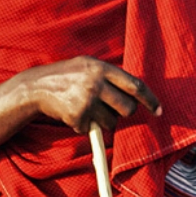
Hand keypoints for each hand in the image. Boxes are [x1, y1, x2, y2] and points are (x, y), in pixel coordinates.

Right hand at [19, 57, 160, 136]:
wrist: (36, 87)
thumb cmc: (67, 77)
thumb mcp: (88, 67)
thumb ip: (110, 76)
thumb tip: (136, 93)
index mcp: (102, 68)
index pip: (135, 85)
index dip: (150, 100)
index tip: (159, 111)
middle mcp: (96, 83)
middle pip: (128, 109)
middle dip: (122, 113)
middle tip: (110, 109)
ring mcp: (87, 101)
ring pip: (111, 122)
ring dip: (102, 121)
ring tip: (86, 108)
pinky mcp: (78, 117)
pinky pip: (93, 129)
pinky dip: (85, 126)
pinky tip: (73, 114)